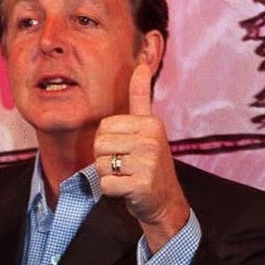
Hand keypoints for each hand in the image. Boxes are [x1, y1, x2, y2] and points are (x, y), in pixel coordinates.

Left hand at [94, 62, 189, 252]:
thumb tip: (141, 64)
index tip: (127, 149)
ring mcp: (147, 163)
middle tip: (126, 166)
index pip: (105, 126)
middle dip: (106, 158)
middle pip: (99, 144)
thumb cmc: (150, 163)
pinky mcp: (140, 185)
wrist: (165, 201)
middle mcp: (151, 140)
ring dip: (109, 175)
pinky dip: (111, 191)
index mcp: (151, 123)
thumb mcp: (149, 127)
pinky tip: (128, 190)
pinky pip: (106, 184)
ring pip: (100, 165)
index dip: (108, 141)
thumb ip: (141, 97)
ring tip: (128, 176)